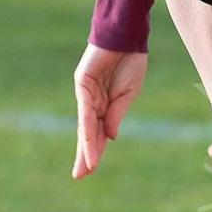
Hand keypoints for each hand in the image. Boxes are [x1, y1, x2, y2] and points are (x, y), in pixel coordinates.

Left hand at [72, 43, 147, 177]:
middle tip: (81, 175)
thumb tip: (109, 137)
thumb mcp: (128, 93)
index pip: (97, 131)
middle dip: (85, 153)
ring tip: (87, 166)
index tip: (91, 168)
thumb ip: (117, 113)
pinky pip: (87, 109)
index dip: (95, 149)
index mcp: (104, 103)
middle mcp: (92, 100)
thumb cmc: (130, 61)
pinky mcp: (83, 82)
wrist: (127, 35)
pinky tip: (90, 142)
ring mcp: (86, 92)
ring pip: (85, 125)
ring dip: (87, 146)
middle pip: (87, 132)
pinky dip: (88, 126)